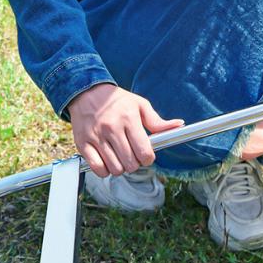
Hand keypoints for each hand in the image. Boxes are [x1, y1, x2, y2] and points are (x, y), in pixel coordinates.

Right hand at [68, 84, 182, 177]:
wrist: (87, 92)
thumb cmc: (117, 101)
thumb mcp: (140, 105)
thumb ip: (157, 121)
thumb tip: (179, 125)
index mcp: (129, 119)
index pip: (144, 152)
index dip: (148, 159)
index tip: (145, 155)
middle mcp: (112, 128)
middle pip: (130, 164)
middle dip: (135, 164)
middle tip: (132, 156)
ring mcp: (96, 137)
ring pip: (115, 168)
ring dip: (120, 168)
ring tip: (119, 157)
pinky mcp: (83, 143)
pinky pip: (98, 168)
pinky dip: (104, 170)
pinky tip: (107, 161)